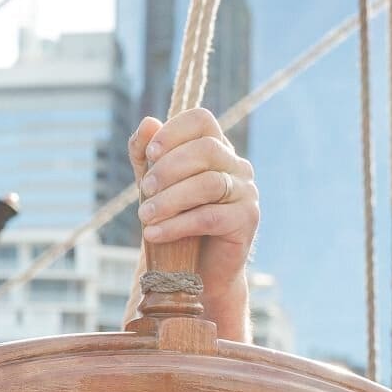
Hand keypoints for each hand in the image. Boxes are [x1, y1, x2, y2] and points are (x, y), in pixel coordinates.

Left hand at [123, 109, 259, 340]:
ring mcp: (246, 192)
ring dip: (170, 199)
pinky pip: (211, 217)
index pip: (202, 120)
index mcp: (216, 149)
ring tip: (144, 216)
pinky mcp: (247, 220)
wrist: (195, 272)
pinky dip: (177, 225)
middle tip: (143, 190)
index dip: (174, 132)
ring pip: (209, 183)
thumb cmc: (174, 222)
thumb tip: (147, 123)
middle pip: (206, 149)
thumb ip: (146, 156)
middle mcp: (236, 165)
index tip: (150, 154)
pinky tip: (153, 234)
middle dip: (168, 168)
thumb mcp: (153, 186)